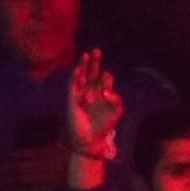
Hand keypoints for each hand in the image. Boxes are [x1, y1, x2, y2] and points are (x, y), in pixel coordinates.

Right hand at [64, 52, 124, 166]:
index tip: (107, 87)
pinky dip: (76, 77)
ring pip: (82, 76)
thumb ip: (116, 101)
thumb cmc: (105, 125)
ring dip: (84, 66)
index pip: (105, 78)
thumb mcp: (116, 112)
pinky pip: (73, 86)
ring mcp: (82, 94)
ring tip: (87, 55)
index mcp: (103, 92)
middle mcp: (92, 91)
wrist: (91, 140)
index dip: (107, 79)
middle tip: (97, 51)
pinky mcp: (73, 100)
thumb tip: (107, 92)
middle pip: (93, 72)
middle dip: (95, 62)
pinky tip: (78, 70)